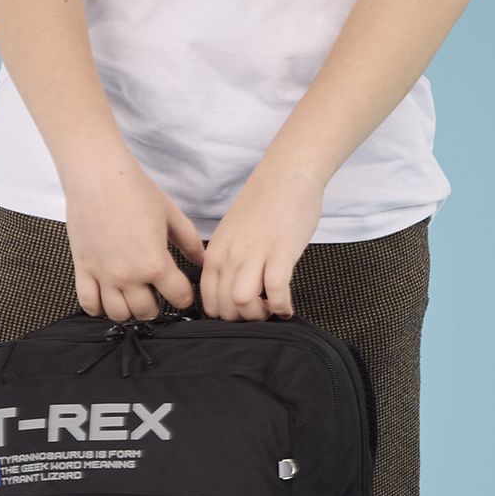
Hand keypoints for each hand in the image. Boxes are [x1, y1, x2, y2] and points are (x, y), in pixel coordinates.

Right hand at [63, 149, 207, 321]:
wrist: (98, 177)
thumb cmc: (135, 191)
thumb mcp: (171, 215)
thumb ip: (190, 242)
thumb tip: (202, 261)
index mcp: (155, 263)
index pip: (178, 298)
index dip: (185, 297)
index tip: (183, 292)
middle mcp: (129, 275)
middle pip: (146, 312)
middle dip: (156, 307)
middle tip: (156, 294)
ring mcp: (103, 274)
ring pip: (118, 314)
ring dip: (128, 310)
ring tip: (132, 297)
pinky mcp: (83, 268)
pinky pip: (88, 303)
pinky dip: (98, 308)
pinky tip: (106, 298)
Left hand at [200, 161, 324, 319]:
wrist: (286, 176)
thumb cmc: (263, 203)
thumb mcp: (231, 233)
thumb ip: (227, 259)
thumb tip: (231, 288)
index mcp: (215, 252)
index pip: (207, 300)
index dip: (224, 315)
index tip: (240, 313)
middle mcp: (229, 256)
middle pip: (224, 307)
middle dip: (242, 320)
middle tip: (258, 313)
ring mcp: (254, 254)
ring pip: (242, 303)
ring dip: (259, 315)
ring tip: (271, 309)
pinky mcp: (280, 253)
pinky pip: (276, 292)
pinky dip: (282, 307)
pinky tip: (287, 307)